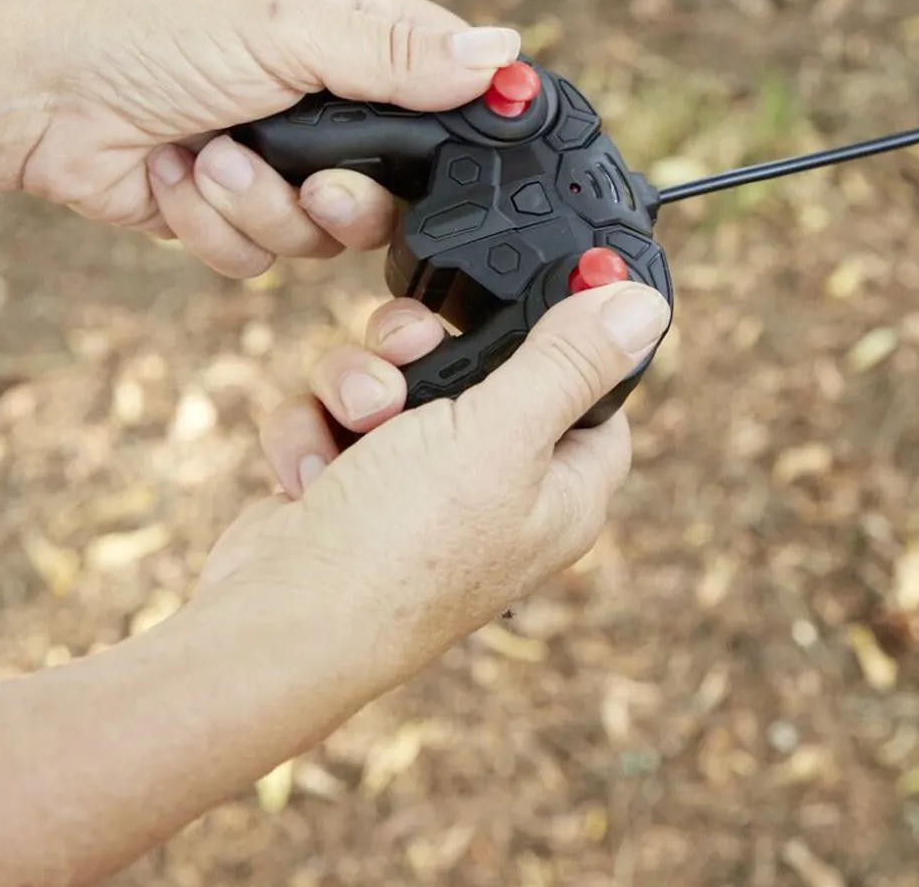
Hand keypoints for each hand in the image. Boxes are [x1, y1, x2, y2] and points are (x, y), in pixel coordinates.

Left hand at [0, 0, 518, 274]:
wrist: (41, 97)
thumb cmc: (152, 31)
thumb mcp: (286, 28)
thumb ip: (396, 54)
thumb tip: (503, 56)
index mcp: (353, 42)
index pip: (448, 84)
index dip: (466, 123)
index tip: (474, 155)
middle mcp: (329, 111)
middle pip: (398, 193)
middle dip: (345, 200)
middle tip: (311, 183)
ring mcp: (284, 169)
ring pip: (326, 238)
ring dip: (260, 207)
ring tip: (208, 159)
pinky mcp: (236, 216)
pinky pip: (262, 258)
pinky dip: (215, 227)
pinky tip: (176, 178)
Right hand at [199, 279, 670, 688]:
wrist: (275, 624)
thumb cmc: (401, 549)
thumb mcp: (502, 436)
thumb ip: (570, 363)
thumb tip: (643, 310)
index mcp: (560, 486)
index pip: (593, 391)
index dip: (569, 339)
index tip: (535, 295)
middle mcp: (494, 487)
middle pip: (483, 366)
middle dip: (429, 350)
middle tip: (413, 353)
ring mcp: (416, 488)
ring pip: (397, 377)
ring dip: (360, 385)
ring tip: (357, 423)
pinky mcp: (349, 484)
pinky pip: (337, 413)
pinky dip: (317, 431)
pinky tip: (313, 474)